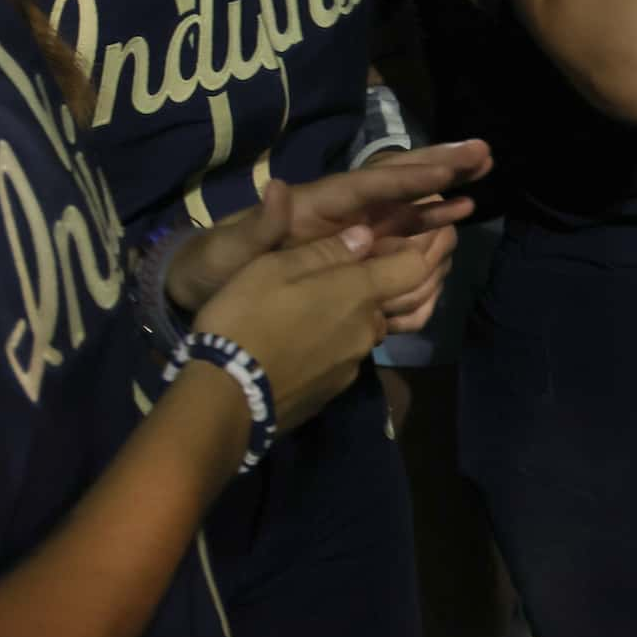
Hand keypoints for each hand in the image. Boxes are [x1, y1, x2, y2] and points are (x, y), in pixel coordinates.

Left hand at [166, 141, 491, 312]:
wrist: (203, 287)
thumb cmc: (215, 266)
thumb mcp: (229, 251)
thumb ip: (258, 225)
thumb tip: (280, 188)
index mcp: (318, 205)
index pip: (372, 185)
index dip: (410, 175)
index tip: (448, 165)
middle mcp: (342, 211)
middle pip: (398, 182)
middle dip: (440, 165)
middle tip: (485, 151)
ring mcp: (351, 230)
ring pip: (407, 205)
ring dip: (444, 190)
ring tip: (484, 173)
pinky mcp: (353, 252)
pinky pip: (400, 235)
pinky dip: (430, 224)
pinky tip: (457, 217)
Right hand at [192, 205, 444, 433]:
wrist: (222, 400)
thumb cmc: (247, 319)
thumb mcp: (274, 268)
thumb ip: (325, 251)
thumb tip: (365, 236)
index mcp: (359, 294)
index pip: (414, 267)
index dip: (402, 252)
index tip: (375, 249)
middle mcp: (366, 330)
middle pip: (381, 302)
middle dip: (360, 291)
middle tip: (316, 286)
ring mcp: (350, 366)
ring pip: (358, 332)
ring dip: (340, 322)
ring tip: (297, 320)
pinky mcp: (331, 394)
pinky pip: (339, 361)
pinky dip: (323, 352)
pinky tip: (290, 351)